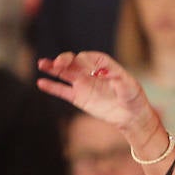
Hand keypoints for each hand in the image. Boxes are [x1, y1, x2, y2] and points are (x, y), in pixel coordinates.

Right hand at [37, 51, 158, 137]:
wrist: (130, 116)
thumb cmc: (133, 98)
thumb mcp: (130, 87)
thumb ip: (121, 81)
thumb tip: (113, 75)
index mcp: (105, 66)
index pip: (92, 58)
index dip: (85, 58)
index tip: (80, 61)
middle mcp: (91, 72)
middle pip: (75, 62)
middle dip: (65, 60)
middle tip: (57, 62)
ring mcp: (83, 84)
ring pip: (65, 74)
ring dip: (53, 68)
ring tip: (41, 64)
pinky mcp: (78, 97)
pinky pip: (62, 91)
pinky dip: (52, 87)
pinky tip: (41, 83)